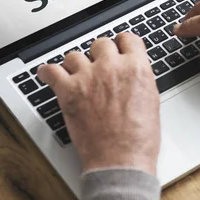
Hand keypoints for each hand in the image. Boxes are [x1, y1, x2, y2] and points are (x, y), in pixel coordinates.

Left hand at [38, 33, 159, 173]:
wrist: (121, 160)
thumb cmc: (138, 138)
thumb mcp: (151, 99)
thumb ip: (139, 78)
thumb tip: (131, 72)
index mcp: (136, 67)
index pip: (128, 38)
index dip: (122, 44)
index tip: (118, 48)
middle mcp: (112, 67)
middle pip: (101, 44)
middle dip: (100, 54)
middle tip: (98, 65)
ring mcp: (89, 77)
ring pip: (75, 55)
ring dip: (76, 64)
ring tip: (75, 74)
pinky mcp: (69, 91)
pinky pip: (51, 71)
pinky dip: (48, 72)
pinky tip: (48, 74)